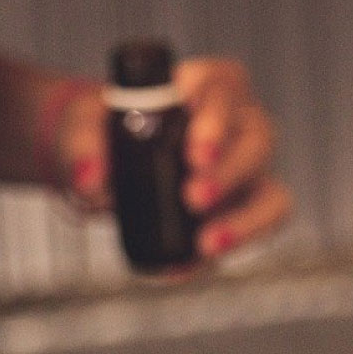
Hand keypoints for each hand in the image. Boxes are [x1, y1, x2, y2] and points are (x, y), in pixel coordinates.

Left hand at [59, 57, 292, 259]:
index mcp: (205, 86)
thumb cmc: (102, 131)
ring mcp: (246, 170)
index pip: (225, 85)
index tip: (192, 146)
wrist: (100, 163)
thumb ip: (82, 147)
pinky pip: (259, 228)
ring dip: (244, 219)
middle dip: (229, 170)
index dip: (216, 113)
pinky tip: (186, 267)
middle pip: (256, 138)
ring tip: (206, 242)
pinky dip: (230, 247)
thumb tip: (92, 181)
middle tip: (193, 196)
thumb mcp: (81, 128)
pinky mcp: (242, 209)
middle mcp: (238, 124)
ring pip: (271, 190)